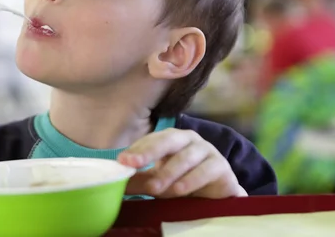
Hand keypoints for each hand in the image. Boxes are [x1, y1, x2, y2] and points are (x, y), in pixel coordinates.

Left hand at [118, 129, 246, 198]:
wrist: (217, 195)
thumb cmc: (184, 182)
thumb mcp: (159, 181)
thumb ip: (140, 179)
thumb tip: (114, 181)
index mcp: (171, 138)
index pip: (151, 139)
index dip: (136, 149)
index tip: (122, 161)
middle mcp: (188, 139)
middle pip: (168, 140)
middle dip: (149, 152)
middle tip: (133, 164)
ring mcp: (206, 150)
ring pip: (186, 157)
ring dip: (169, 173)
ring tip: (155, 188)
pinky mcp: (221, 166)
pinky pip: (205, 170)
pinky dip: (191, 180)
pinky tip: (179, 190)